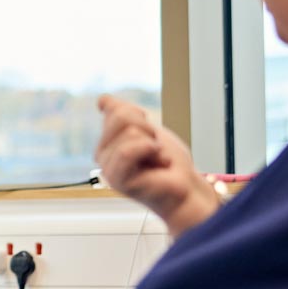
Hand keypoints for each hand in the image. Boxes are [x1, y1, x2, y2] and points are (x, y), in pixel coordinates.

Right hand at [95, 96, 218, 234]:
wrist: (186, 189)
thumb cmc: (168, 163)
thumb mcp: (147, 130)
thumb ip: (124, 114)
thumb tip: (102, 99)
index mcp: (107, 143)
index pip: (115, 111)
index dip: (140, 117)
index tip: (150, 136)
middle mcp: (103, 155)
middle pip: (121, 118)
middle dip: (147, 128)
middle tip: (155, 150)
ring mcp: (108, 168)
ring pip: (130, 133)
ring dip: (153, 144)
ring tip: (158, 160)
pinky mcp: (117, 179)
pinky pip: (128, 151)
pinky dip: (150, 152)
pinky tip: (159, 165)